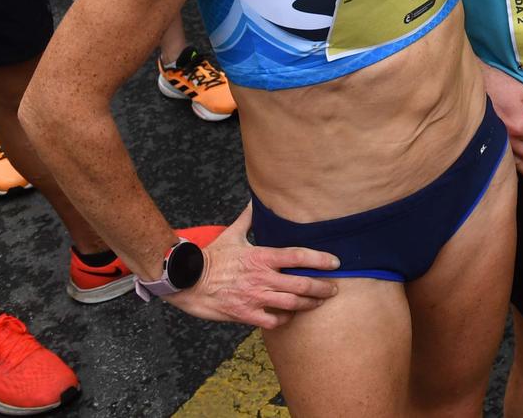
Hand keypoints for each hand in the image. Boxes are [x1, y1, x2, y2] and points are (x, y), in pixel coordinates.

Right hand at [167, 207, 338, 327]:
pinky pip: (273, 321)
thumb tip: (256, 201)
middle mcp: (262, 277)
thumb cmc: (210, 257)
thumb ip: (248, 219)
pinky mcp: (245, 314)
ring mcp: (254, 297)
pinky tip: (290, 315)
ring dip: (309, 304)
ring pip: (292, 304)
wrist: (186, 281)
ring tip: (319, 302)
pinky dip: (285, 319)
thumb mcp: (232, 235)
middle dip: (322, 287)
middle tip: (334, 288)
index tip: (336, 262)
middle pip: (302, 284)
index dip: (320, 259)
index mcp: (262, 256)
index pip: (298, 256)